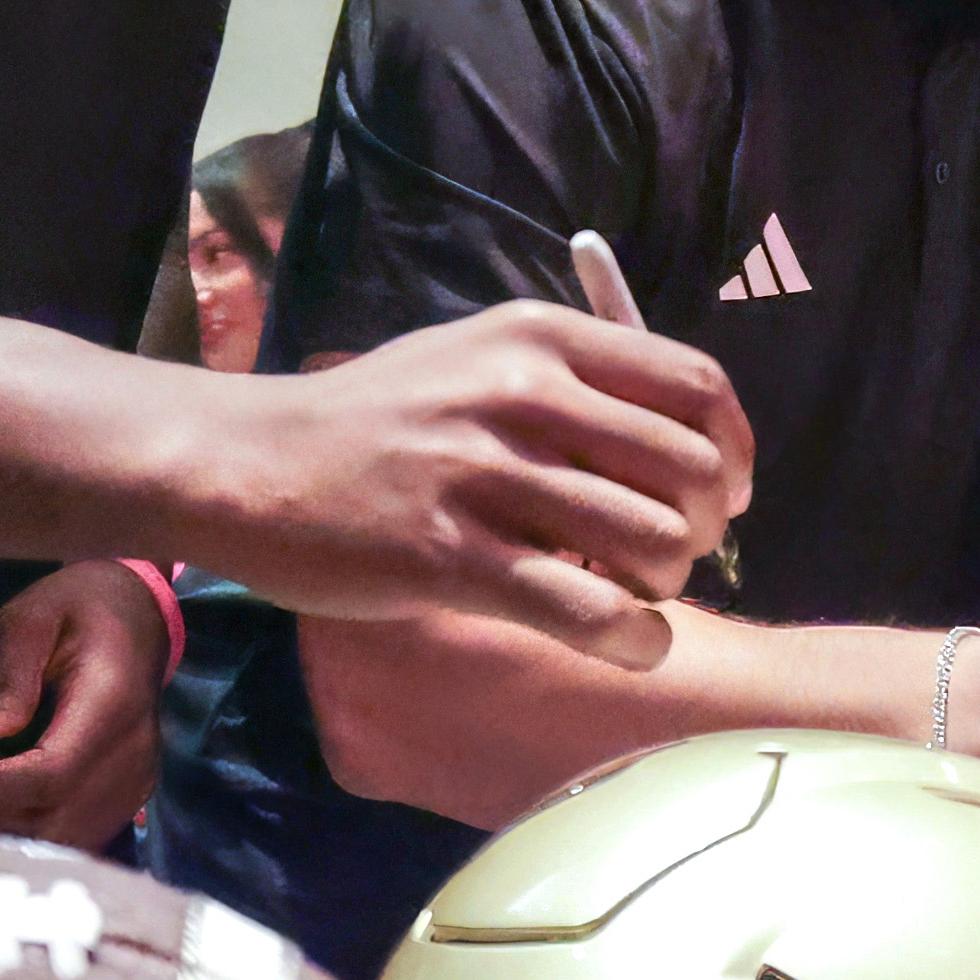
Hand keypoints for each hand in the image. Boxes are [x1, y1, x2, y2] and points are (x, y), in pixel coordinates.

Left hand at [0, 563, 166, 845]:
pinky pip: (79, 838)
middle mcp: (132, 755)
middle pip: (57, 821)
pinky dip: (35, 833)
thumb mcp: (32, 616)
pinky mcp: (130, 797)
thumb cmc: (78, 608)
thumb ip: (6, 675)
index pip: (50, 774)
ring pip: (67, 842)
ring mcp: (137, 782)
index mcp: (110, 704)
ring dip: (10, 830)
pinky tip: (3, 801)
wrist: (140, 618)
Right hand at [211, 304, 749, 661]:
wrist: (248, 463)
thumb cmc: (371, 419)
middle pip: (689, 471)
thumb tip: (682, 443)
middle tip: (663, 558)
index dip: (731, 453)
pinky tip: (625, 643)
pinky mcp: (450, 556)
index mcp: (538, 336)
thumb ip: (572, 383)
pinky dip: (632, 639)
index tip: (720, 496)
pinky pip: (587, 609)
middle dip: (701, 530)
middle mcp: (521, 392)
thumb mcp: (473, 357)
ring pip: (652, 543)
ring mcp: (484, 474)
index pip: (696, 387)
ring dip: (661, 586)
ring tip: (624, 595)